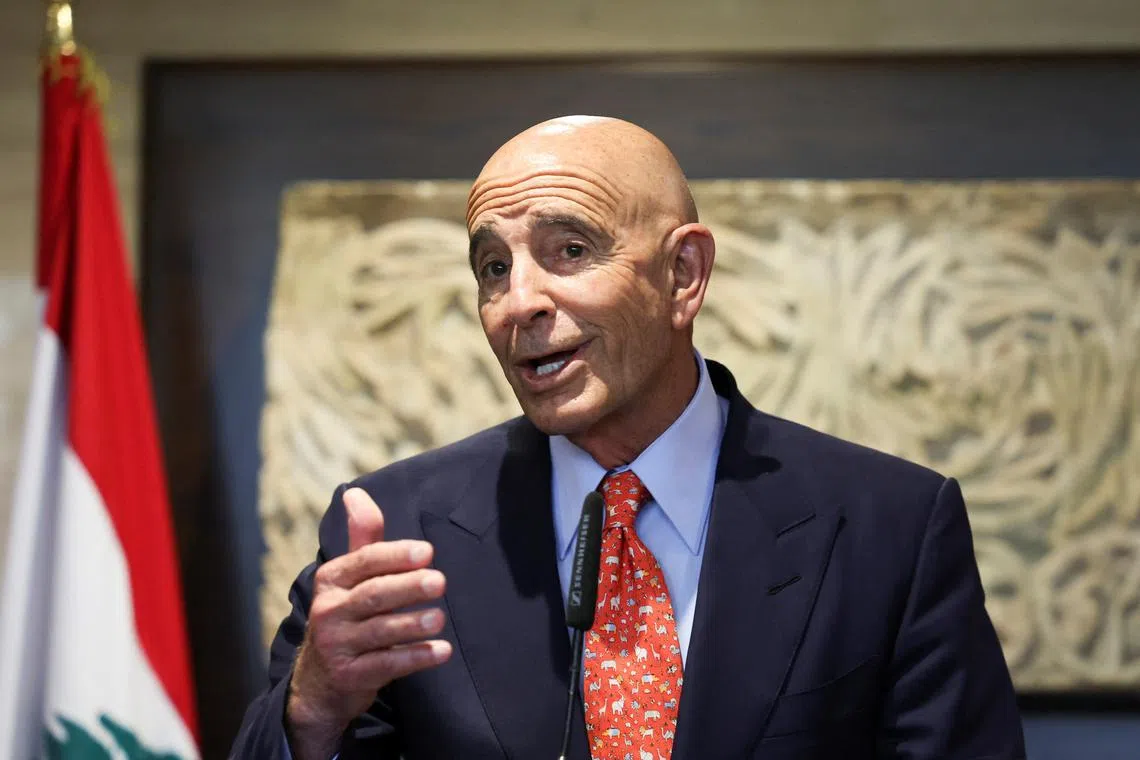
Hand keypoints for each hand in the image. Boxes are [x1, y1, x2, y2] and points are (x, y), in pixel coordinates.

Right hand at [285, 487, 451, 759]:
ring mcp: (337, 645)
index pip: (364, 562)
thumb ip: (363, 538)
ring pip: (379, 631)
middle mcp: (329, 610)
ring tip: (439, 617)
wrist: (320, 681)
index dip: (395, 555)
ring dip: (411, 624)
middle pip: (373, 595)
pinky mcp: (350, 676)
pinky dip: (415, 658)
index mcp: (332, 580)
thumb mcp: (350, 576)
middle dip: (407, 587)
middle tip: (439, 582)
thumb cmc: (346, 615)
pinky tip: (442, 651)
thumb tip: (355, 492)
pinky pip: (386, 665)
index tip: (427, 551)